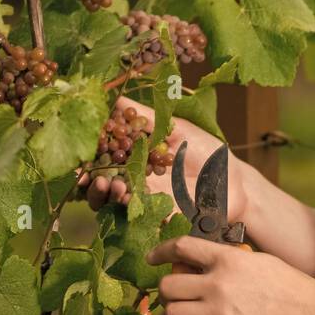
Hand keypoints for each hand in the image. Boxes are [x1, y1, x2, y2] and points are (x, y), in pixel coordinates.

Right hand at [76, 96, 246, 222]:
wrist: (234, 180)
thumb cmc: (206, 150)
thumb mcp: (175, 128)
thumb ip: (147, 117)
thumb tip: (116, 98)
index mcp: (136, 157)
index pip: (105, 159)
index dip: (90, 159)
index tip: (81, 157)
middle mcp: (136, 179)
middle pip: (103, 184)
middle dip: (92, 182)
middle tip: (90, 176)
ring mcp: (146, 199)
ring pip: (115, 201)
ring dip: (106, 195)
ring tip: (110, 185)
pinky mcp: (159, 215)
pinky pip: (137, 214)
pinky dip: (128, 207)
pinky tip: (126, 197)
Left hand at [146, 236, 314, 314]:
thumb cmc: (293, 288)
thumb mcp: (260, 262)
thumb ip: (232, 261)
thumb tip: (211, 263)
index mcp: (228, 259)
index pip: (182, 248)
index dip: (161, 252)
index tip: (152, 259)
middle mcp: (219, 284)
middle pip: (168, 286)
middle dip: (165, 294)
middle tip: (173, 300)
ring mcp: (220, 313)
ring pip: (171, 314)